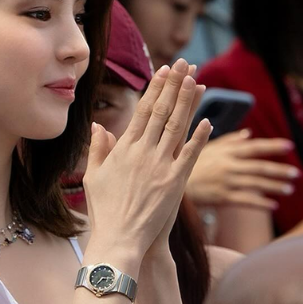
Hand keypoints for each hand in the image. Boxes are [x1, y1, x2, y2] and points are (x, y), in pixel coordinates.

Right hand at [83, 60, 211, 259]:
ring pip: (177, 127)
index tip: (164, 70)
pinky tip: (208, 120)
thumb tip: (99, 127)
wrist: (119, 239)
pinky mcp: (175, 183)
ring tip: (197, 80)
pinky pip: (190, 155)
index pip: (143, 110)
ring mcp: (160, 166)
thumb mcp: (94, 176)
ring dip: (188, 102)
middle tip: (184, 64)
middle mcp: (143, 153)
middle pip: (162, 112)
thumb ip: (98, 149)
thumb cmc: (104, 211)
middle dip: (174, 85)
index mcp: (124, 149)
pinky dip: (199, 137)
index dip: (155, 88)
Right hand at [185, 129, 298, 208]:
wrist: (169, 183)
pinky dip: (261, 203)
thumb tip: (248, 134)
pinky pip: (246, 201)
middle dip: (279, 170)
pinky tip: (273, 206)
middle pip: (259, 167)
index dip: (272, 146)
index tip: (290, 146)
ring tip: (290, 189)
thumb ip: (230, 141)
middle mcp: (228, 165)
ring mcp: (226, 182)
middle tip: (296, 173)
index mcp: (226, 152)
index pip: (254, 147)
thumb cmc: (189, 162)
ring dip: (275, 187)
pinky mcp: (222, 197)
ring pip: (256, 184)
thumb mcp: (207, 147)